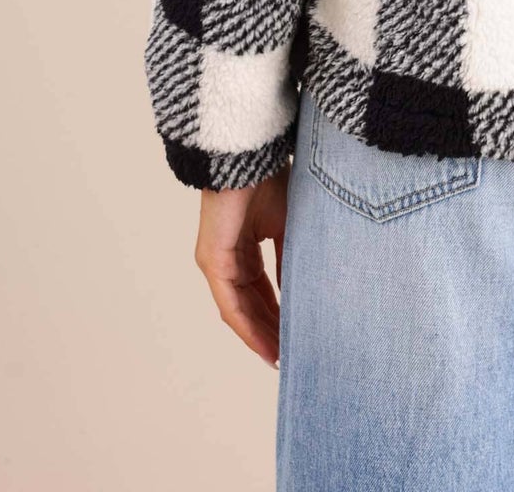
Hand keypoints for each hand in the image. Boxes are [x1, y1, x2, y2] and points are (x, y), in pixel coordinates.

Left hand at [194, 168, 290, 365]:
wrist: (250, 155)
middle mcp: (226, 260)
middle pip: (249, 306)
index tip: (297, 336)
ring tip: (282, 358)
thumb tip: (301, 292)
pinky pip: (231, 304)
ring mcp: (216, 263)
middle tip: (292, 356)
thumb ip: (290, 259)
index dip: (278, 315)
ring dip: (260, 336)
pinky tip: (267, 345)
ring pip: (239, 311)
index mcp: (243, 248)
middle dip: (270, 332)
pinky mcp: (213, 262)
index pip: (260, 291)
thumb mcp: (288, 226)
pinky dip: (249, 328)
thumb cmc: (269, 179)